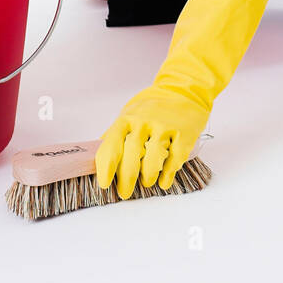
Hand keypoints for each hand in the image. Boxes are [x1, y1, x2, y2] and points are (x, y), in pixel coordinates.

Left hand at [94, 84, 210, 198]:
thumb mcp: (128, 113)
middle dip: (126, 180)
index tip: (104, 184)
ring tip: (146, 182)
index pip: (110, 146)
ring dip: (148, 177)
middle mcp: (144, 122)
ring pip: (152, 160)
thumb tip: (97, 156)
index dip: (105, 169)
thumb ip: (115, 134)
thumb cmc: (153, 106)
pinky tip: (164, 181)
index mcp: (126, 119)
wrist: (184, 90)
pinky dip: (168, 175)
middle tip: (124, 192)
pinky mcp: (184, 133)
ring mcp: (165, 127)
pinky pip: (175, 160)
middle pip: (130, 156)